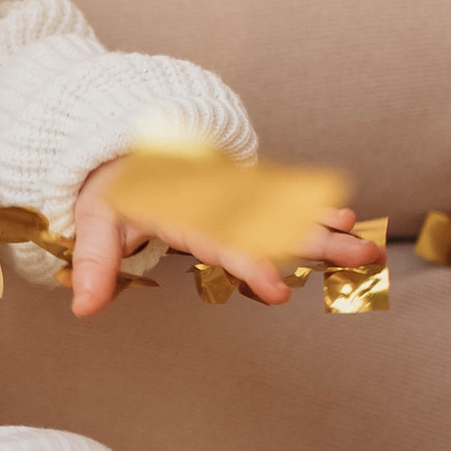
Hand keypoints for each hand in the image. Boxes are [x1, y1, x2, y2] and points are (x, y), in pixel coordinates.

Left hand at [70, 165, 373, 316]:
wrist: (119, 142)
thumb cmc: (110, 187)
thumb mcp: (94, 220)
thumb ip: (95, 264)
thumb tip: (84, 307)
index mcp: (182, 209)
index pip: (222, 241)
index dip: (250, 266)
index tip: (279, 290)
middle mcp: (215, 200)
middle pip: (272, 225)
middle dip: (317, 243)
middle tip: (361, 259)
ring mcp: (231, 195)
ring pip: (286, 214)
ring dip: (325, 230)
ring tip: (366, 245)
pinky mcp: (239, 194)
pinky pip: (281, 203)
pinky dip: (312, 210)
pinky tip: (343, 218)